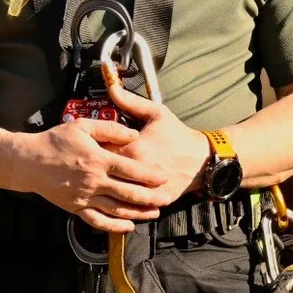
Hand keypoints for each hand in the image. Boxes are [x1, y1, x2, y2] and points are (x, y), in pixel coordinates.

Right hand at [14, 117, 171, 233]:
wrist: (28, 162)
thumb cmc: (55, 141)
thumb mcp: (82, 126)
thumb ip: (110, 129)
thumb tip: (133, 134)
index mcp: (98, 160)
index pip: (131, 170)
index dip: (150, 175)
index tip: (164, 177)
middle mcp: (94, 181)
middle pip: (128, 193)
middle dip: (149, 198)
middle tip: (165, 199)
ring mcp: (85, 196)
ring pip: (116, 209)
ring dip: (137, 213)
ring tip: (153, 213)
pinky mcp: (76, 207)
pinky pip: (98, 221)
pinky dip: (114, 226)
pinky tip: (127, 226)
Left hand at [103, 79, 209, 207]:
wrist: (202, 159)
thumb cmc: (178, 135)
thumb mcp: (157, 113)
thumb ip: (131, 102)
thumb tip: (112, 88)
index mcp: (134, 149)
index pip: (101, 151)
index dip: (93, 149)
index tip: (90, 147)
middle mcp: (137, 171)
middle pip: (106, 173)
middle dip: (99, 170)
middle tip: (93, 166)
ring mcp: (146, 188)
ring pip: (118, 192)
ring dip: (110, 188)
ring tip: (103, 182)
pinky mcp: (154, 200)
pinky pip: (134, 205)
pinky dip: (125, 202)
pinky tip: (119, 197)